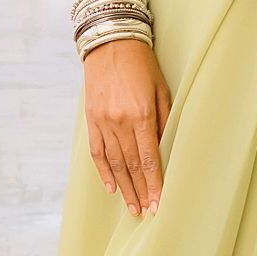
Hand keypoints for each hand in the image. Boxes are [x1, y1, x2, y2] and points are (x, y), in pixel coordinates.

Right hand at [82, 35, 170, 216]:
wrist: (110, 42)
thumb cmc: (142, 65)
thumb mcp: (161, 90)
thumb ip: (163, 120)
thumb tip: (165, 149)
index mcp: (141, 115)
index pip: (148, 159)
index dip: (154, 184)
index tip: (159, 204)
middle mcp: (120, 122)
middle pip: (131, 166)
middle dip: (141, 191)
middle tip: (147, 213)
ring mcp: (103, 122)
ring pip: (113, 163)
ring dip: (124, 188)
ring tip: (132, 207)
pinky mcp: (91, 119)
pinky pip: (97, 152)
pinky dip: (103, 172)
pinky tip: (111, 187)